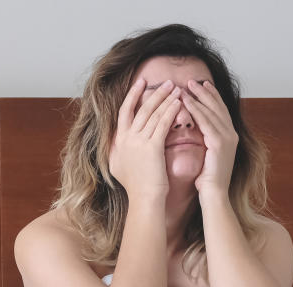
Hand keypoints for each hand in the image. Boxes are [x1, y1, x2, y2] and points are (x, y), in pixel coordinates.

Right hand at [109, 77, 183, 201]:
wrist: (143, 198)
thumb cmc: (135, 186)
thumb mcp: (118, 166)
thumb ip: (115, 151)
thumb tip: (113, 142)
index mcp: (118, 141)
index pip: (124, 112)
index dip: (132, 96)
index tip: (141, 83)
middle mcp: (126, 139)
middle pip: (140, 109)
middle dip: (154, 93)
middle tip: (167, 82)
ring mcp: (138, 142)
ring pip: (153, 114)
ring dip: (166, 99)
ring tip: (177, 89)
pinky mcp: (152, 147)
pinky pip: (162, 124)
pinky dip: (170, 111)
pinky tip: (179, 103)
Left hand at [181, 80, 238, 196]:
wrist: (214, 195)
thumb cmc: (208, 181)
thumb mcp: (207, 156)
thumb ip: (206, 142)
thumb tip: (198, 132)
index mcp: (229, 136)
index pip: (220, 111)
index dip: (211, 97)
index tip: (202, 85)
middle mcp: (231, 134)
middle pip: (217, 106)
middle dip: (205, 92)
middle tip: (192, 80)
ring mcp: (227, 138)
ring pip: (211, 111)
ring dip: (198, 97)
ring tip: (186, 86)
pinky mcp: (220, 143)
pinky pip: (206, 122)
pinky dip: (196, 110)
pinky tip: (186, 102)